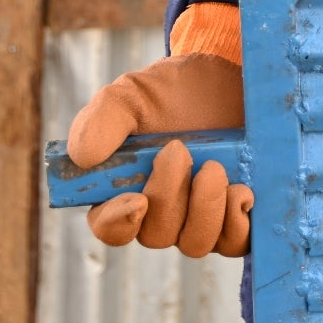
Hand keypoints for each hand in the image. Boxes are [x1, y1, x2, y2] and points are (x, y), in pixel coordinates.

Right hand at [65, 53, 254, 256]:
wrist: (227, 79)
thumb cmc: (173, 92)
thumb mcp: (132, 95)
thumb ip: (103, 120)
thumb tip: (83, 157)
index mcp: (124, 190)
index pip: (110, 227)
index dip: (118, 222)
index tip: (137, 199)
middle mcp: (161, 213)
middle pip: (156, 235)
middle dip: (168, 196)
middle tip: (179, 149)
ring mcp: (200, 218)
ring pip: (195, 243)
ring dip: (204, 207)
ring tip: (214, 166)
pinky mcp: (236, 216)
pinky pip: (235, 243)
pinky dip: (236, 221)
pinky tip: (239, 188)